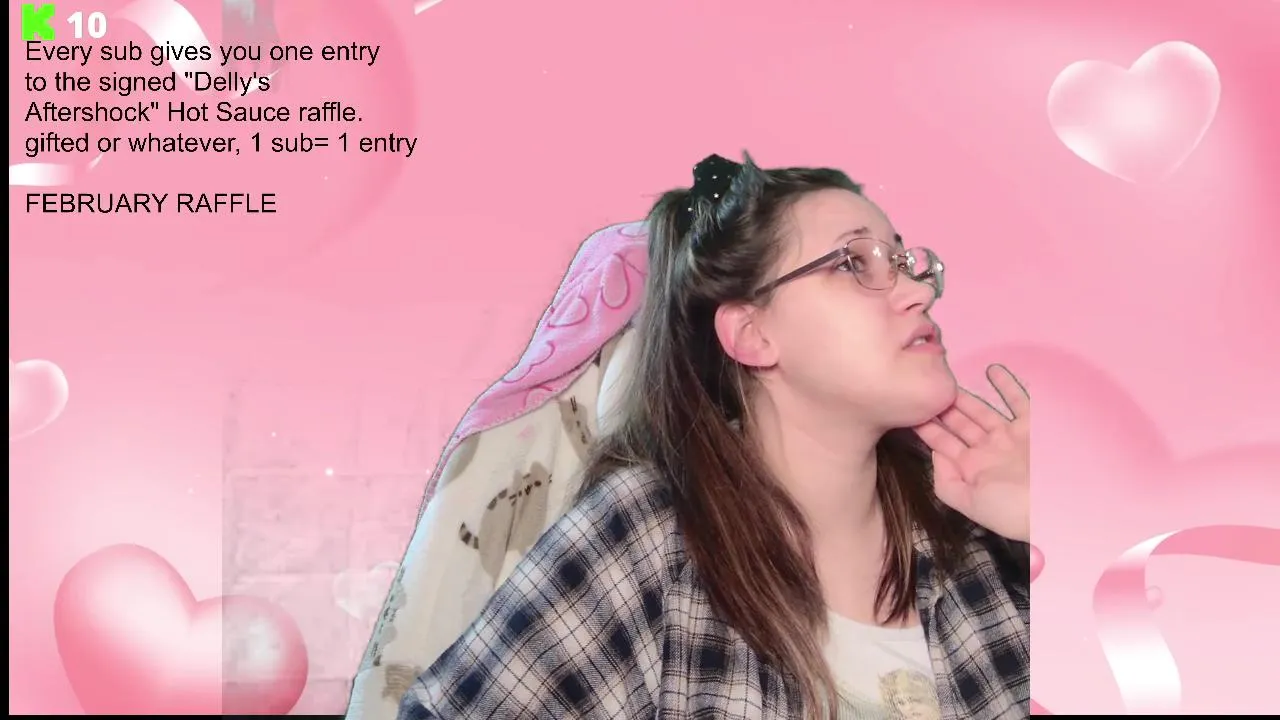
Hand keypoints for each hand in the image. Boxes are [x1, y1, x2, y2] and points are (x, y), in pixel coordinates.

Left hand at [914, 365, 1029, 541]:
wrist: (1060, 506)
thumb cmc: (1014, 509)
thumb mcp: (970, 502)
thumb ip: (947, 480)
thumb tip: (935, 453)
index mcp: (973, 469)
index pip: (943, 444)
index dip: (926, 427)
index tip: (908, 409)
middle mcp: (989, 451)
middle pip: (959, 424)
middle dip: (941, 408)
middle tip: (924, 387)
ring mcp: (1011, 437)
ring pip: (982, 411)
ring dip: (964, 397)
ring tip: (946, 379)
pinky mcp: (1033, 427)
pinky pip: (1018, 401)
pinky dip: (1006, 385)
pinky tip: (992, 369)